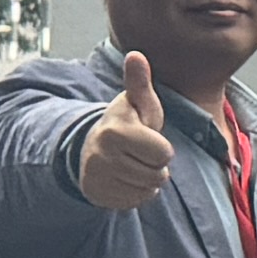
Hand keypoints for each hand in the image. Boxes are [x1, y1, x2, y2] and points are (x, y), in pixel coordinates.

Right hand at [73, 50, 175, 210]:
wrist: (93, 147)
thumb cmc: (127, 122)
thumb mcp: (137, 102)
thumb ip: (140, 82)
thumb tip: (136, 55)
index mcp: (116, 131)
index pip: (164, 154)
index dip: (162, 148)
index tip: (147, 138)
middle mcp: (103, 156)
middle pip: (158, 175)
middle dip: (157, 165)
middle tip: (141, 153)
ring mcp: (98, 178)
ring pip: (148, 190)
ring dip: (148, 179)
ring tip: (134, 163)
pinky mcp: (98, 196)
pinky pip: (135, 202)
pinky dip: (136, 193)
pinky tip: (125, 177)